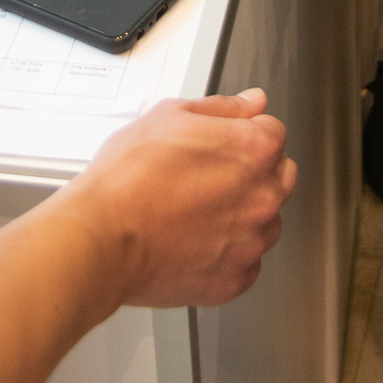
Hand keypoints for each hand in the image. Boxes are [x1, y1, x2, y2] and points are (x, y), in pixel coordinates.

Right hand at [71, 90, 295, 308]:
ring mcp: (250, 242)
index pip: (274, 133)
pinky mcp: (234, 279)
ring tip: (198, 211)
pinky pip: (247, 263)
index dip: (246, 134)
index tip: (224, 144)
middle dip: (254, 172)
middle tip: (209, 176)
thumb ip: (223, 107)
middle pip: (279, 176)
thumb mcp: (171, 115)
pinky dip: (229, 253)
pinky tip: (197, 241)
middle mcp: (262, 197)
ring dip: (244, 215)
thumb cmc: (128, 178)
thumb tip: (252, 102)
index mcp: (253, 149)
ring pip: (267, 222)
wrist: (103, 236)